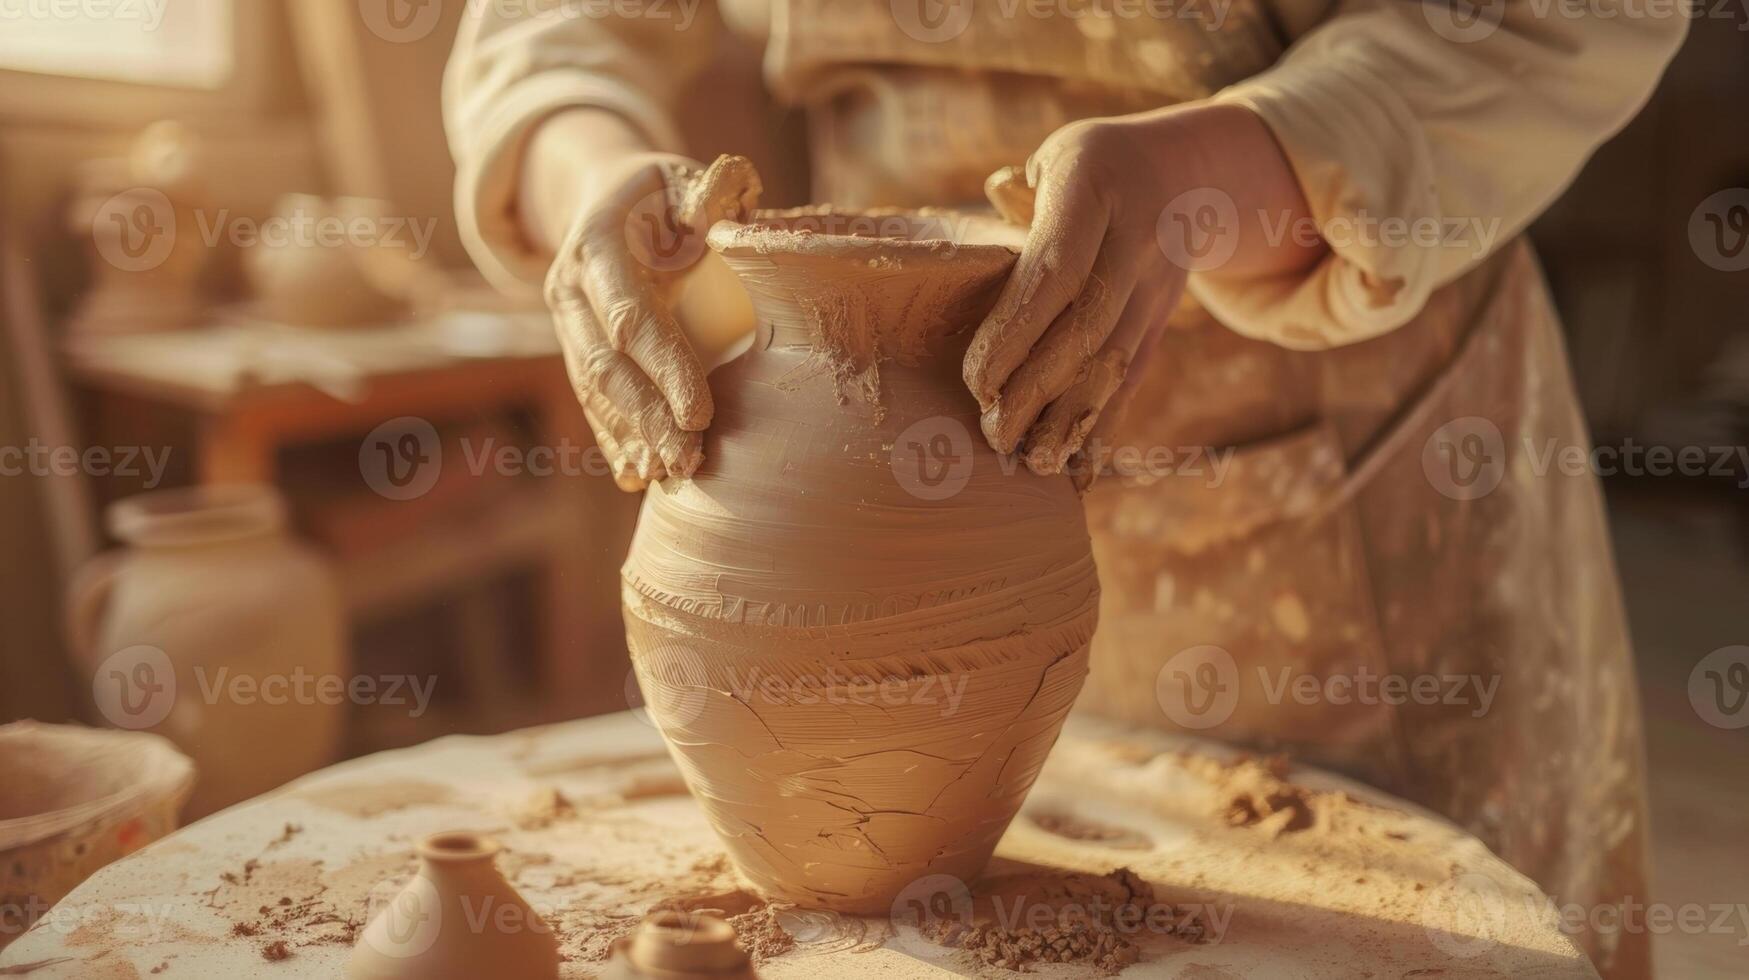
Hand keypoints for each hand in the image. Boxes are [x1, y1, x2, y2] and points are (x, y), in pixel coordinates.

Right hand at [536, 136, 759, 489]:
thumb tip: (720, 218)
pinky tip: (637, 477)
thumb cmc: (668, 191)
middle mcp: (569, 284)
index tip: (700, 411)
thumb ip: (709, 193)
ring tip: (669, 474)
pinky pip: (590, 399)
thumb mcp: (687, 177)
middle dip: (646, 417)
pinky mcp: (574, 345)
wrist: (611, 193)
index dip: (664, 366)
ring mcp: (566, 319)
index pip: (630, 315)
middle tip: (689, 459)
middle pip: (604, 363)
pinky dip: (613, 440)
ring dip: (630, 437)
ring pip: (593, 389)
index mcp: (598, 241)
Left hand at [963, 102, 1323, 482]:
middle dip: (1037, 389)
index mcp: (1094, 189)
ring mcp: (1156, 285)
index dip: (1015, 333)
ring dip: (1072, 420)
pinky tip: (1078, 469)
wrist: (1186, 173)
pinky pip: (1134, 378)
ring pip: (1115, 362)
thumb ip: (1014, 202)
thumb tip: (978, 241)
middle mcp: (1134, 240)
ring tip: (1032, 463)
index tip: (978, 383)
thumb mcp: (1054, 159)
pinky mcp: (1162, 321)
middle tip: (994, 435)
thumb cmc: (1088, 169)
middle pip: (1086, 329)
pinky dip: (1106, 427)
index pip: (1055, 273)